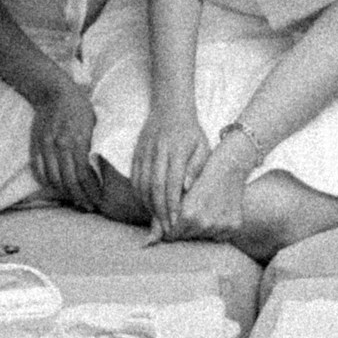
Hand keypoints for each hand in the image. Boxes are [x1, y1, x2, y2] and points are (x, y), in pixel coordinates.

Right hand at [28, 82, 103, 209]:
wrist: (54, 93)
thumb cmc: (79, 108)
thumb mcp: (93, 124)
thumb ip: (93, 146)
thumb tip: (99, 168)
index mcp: (78, 141)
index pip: (84, 174)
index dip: (91, 191)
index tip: (98, 200)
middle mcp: (61, 146)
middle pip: (70, 181)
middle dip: (80, 197)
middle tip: (88, 206)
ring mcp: (46, 147)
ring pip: (54, 179)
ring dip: (64, 193)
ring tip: (74, 200)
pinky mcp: (35, 146)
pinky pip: (39, 170)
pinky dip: (46, 182)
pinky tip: (55, 188)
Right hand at [131, 108, 209, 235]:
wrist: (170, 108)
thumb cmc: (192, 132)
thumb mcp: (203, 146)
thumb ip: (196, 167)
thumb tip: (187, 188)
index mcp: (177, 150)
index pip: (171, 183)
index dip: (172, 204)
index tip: (175, 221)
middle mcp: (158, 152)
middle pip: (155, 187)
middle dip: (159, 210)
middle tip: (165, 229)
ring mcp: (144, 152)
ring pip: (142, 184)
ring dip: (148, 205)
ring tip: (157, 221)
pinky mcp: (136, 153)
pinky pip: (135, 178)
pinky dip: (139, 194)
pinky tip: (147, 205)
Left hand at [167, 143, 248, 242]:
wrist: (229, 165)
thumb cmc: (197, 176)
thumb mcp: (178, 194)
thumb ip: (160, 218)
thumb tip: (147, 244)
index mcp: (188, 214)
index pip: (170, 235)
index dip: (170, 225)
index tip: (173, 213)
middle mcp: (204, 223)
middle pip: (186, 238)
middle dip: (184, 227)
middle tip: (192, 208)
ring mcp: (221, 226)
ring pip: (202, 237)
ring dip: (200, 228)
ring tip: (204, 209)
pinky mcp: (234, 226)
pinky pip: (219, 236)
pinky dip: (216, 228)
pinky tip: (216, 211)